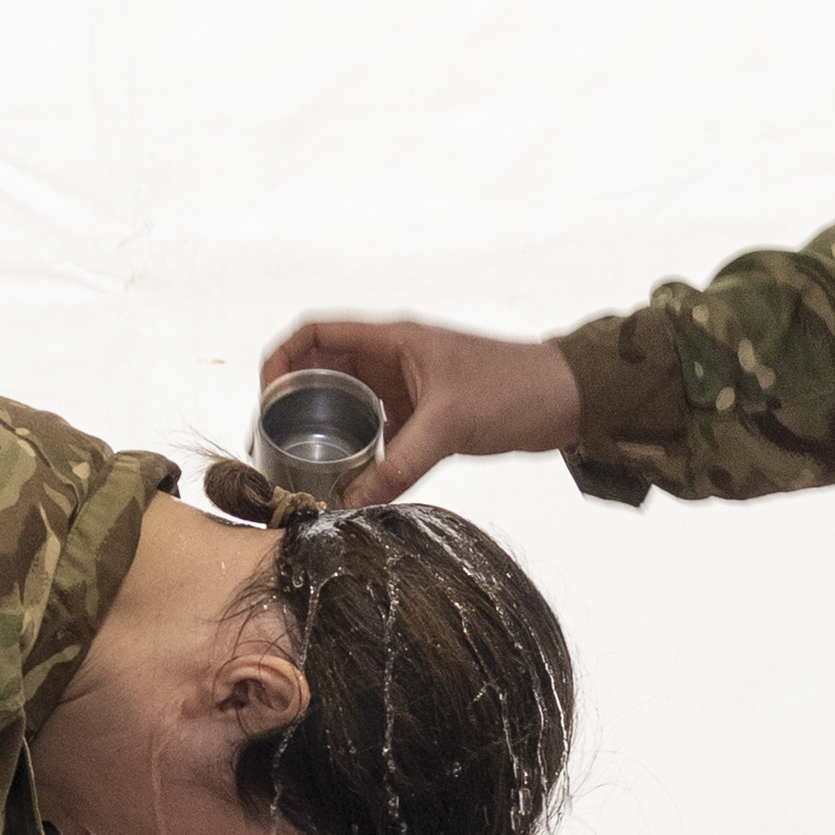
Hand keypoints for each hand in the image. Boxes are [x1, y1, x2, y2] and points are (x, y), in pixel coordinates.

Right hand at [258, 320, 580, 502]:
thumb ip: (402, 463)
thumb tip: (353, 503)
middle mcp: (392, 358)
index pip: (317, 332)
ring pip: (347, 401)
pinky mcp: (423, 414)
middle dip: (293, 401)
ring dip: (322, 427)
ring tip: (301, 464)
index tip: (266, 399)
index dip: (281, 358)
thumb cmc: (515, 388)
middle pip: (323, 370)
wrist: (568, 400)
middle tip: (273, 444)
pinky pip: (375, 428)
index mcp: (392, 339)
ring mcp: (406, 387)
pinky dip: (357, 448)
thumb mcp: (451, 424)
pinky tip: (349, 479)